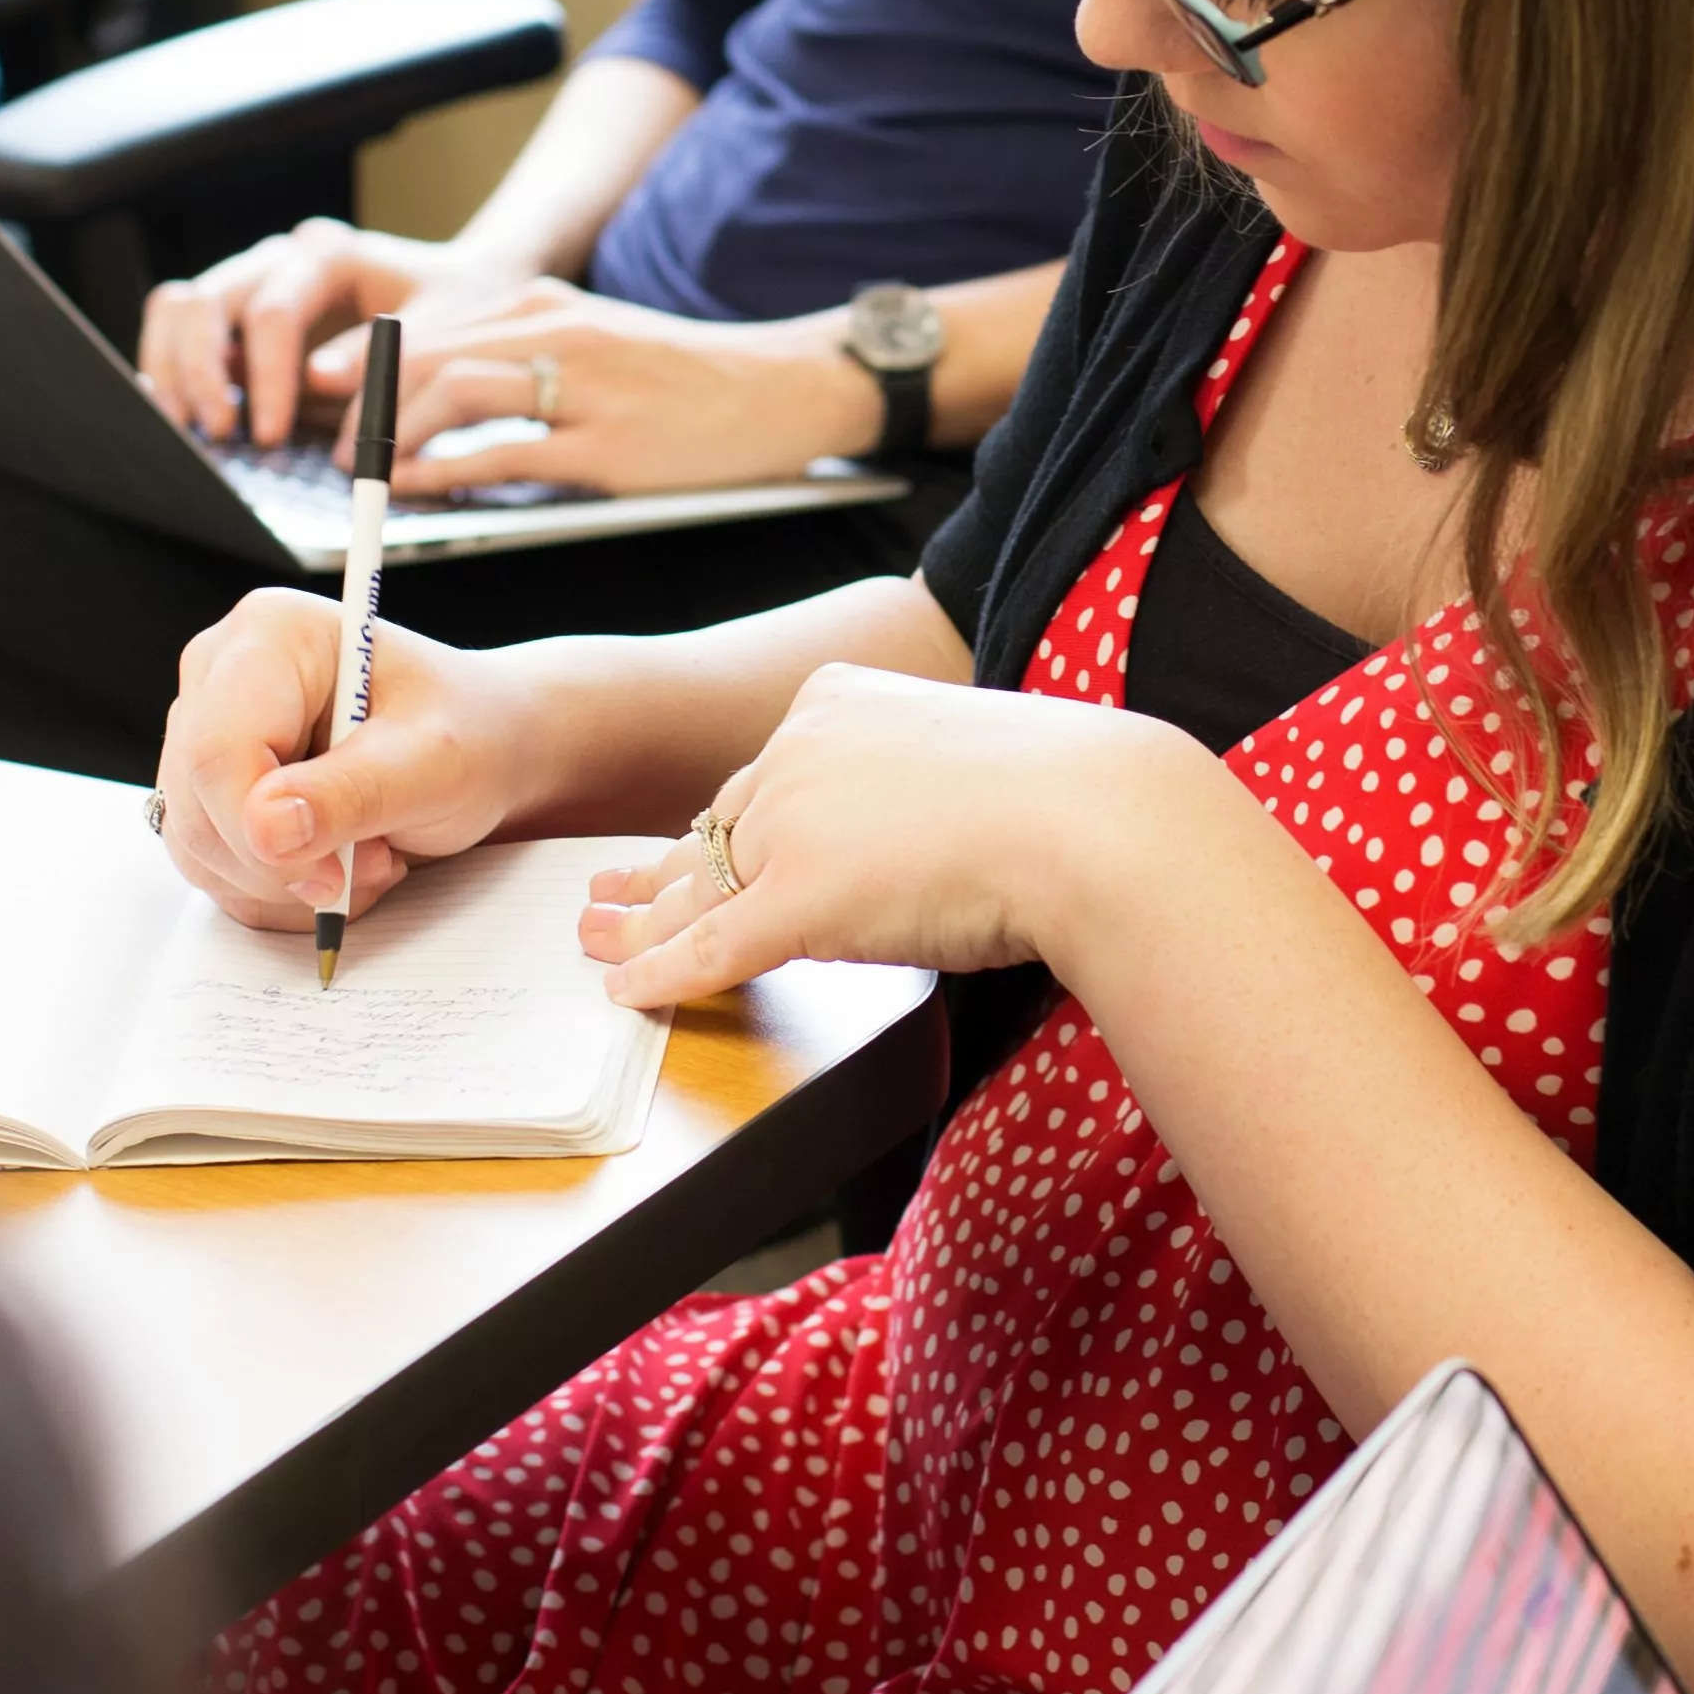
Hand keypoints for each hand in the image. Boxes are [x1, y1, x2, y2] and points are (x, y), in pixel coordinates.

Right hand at [137, 218, 462, 448]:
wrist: (462, 297)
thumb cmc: (457, 313)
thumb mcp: (441, 333)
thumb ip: (383, 357)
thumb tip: (319, 380)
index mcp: (328, 255)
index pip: (273, 310)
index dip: (266, 376)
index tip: (268, 434)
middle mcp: (278, 260)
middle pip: (204, 301)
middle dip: (199, 372)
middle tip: (216, 435)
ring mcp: (252, 285)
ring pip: (177, 309)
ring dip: (172, 371)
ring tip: (186, 431)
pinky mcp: (238, 320)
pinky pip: (180, 333)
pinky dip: (172, 373)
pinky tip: (182, 417)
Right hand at [152, 591, 543, 930]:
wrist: (481, 749)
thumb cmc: (467, 735)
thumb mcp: (433, 763)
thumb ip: (353, 792)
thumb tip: (265, 827)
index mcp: (270, 635)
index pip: (217, 751)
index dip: (261, 831)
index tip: (333, 875)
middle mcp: (220, 675)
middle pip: (198, 803)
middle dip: (285, 862)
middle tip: (375, 862)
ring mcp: (207, 733)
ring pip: (198, 846)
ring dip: (286, 882)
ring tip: (367, 856)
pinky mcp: (208, 790)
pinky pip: (212, 869)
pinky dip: (276, 892)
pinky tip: (336, 866)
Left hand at [386, 288, 875, 499]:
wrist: (782, 388)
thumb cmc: (686, 379)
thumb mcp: (596, 344)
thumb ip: (522, 361)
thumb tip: (439, 404)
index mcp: (545, 304)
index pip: (430, 325)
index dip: (366, 362)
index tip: (326, 395)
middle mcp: (556, 330)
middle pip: (427, 354)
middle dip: (366, 404)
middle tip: (338, 449)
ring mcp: (583, 385)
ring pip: (455, 393)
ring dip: (396, 435)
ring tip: (368, 473)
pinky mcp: (608, 444)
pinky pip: (506, 452)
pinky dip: (448, 471)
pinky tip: (420, 490)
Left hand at [579, 666, 1229, 1010]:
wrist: (1093, 819)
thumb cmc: (1065, 797)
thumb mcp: (965, 760)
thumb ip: (911, 785)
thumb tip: (912, 829)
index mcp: (836, 703)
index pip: (765, 777)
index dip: (721, 828)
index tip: (688, 846)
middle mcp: (799, 748)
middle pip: (718, 829)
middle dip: (661, 871)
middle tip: (608, 896)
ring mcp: (793, 821)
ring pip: (703, 887)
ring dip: (643, 923)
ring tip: (600, 943)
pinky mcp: (799, 896)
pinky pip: (712, 944)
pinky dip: (663, 971)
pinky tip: (629, 990)